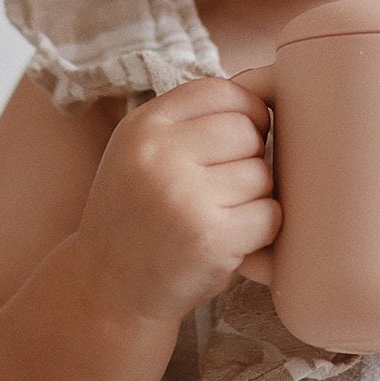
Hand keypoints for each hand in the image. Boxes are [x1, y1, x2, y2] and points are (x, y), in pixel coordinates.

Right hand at [71, 78, 279, 322]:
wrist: (109, 288)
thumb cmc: (139, 215)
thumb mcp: (141, 154)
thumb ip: (190, 122)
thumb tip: (270, 95)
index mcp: (142, 127)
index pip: (220, 91)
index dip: (244, 111)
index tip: (240, 138)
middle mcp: (158, 156)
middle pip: (247, 131)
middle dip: (249, 158)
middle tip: (223, 188)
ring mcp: (184, 197)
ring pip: (262, 174)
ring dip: (254, 198)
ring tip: (220, 215)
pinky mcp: (211, 238)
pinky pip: (269, 215)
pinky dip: (261, 230)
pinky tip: (230, 240)